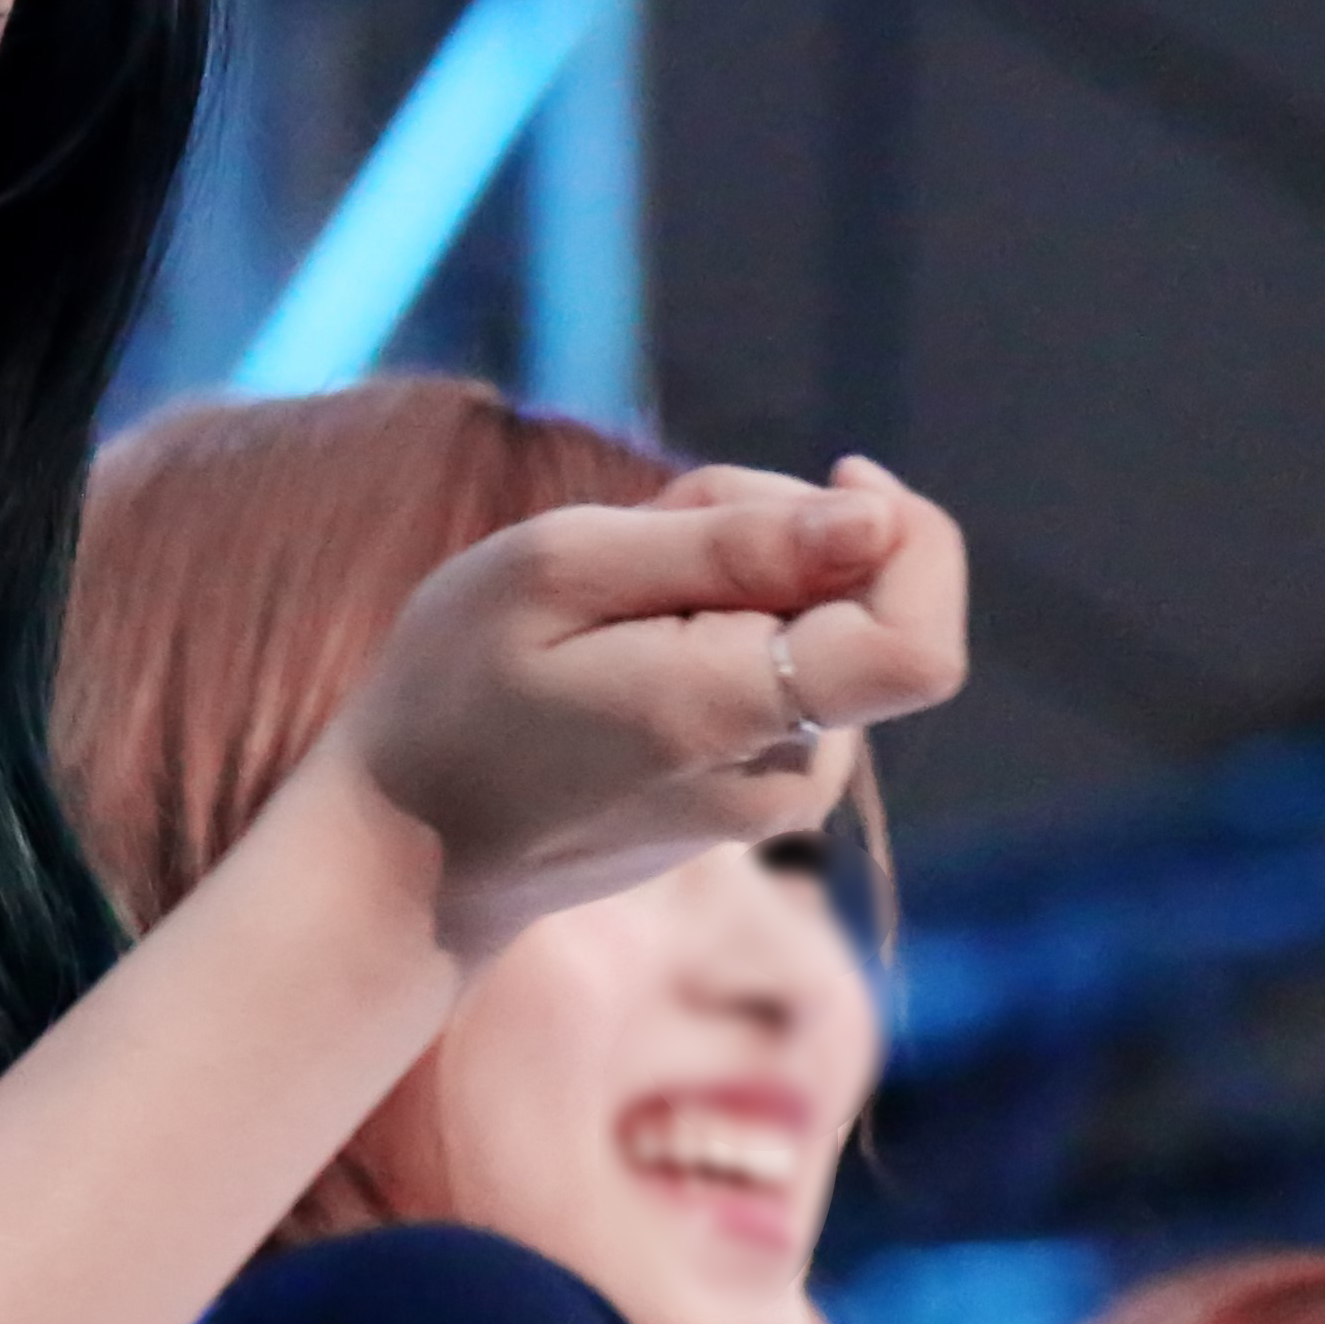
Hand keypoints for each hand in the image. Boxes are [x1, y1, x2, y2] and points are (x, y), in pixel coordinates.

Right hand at [337, 455, 966, 956]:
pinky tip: (626, 646)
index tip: (842, 469)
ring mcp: (775, 798)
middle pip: (871, 607)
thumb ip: (726, 541)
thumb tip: (876, 519)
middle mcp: (782, 775)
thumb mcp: (556, 572)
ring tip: (611, 600)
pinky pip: (791, 676)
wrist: (407, 854)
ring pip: (828, 635)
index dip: (914, 538)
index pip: (917, 645)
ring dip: (747, 580)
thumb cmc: (451, 697)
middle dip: (791, 530)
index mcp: (727, 716)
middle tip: (650, 528)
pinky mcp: (757, 798)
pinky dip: (730, 630)